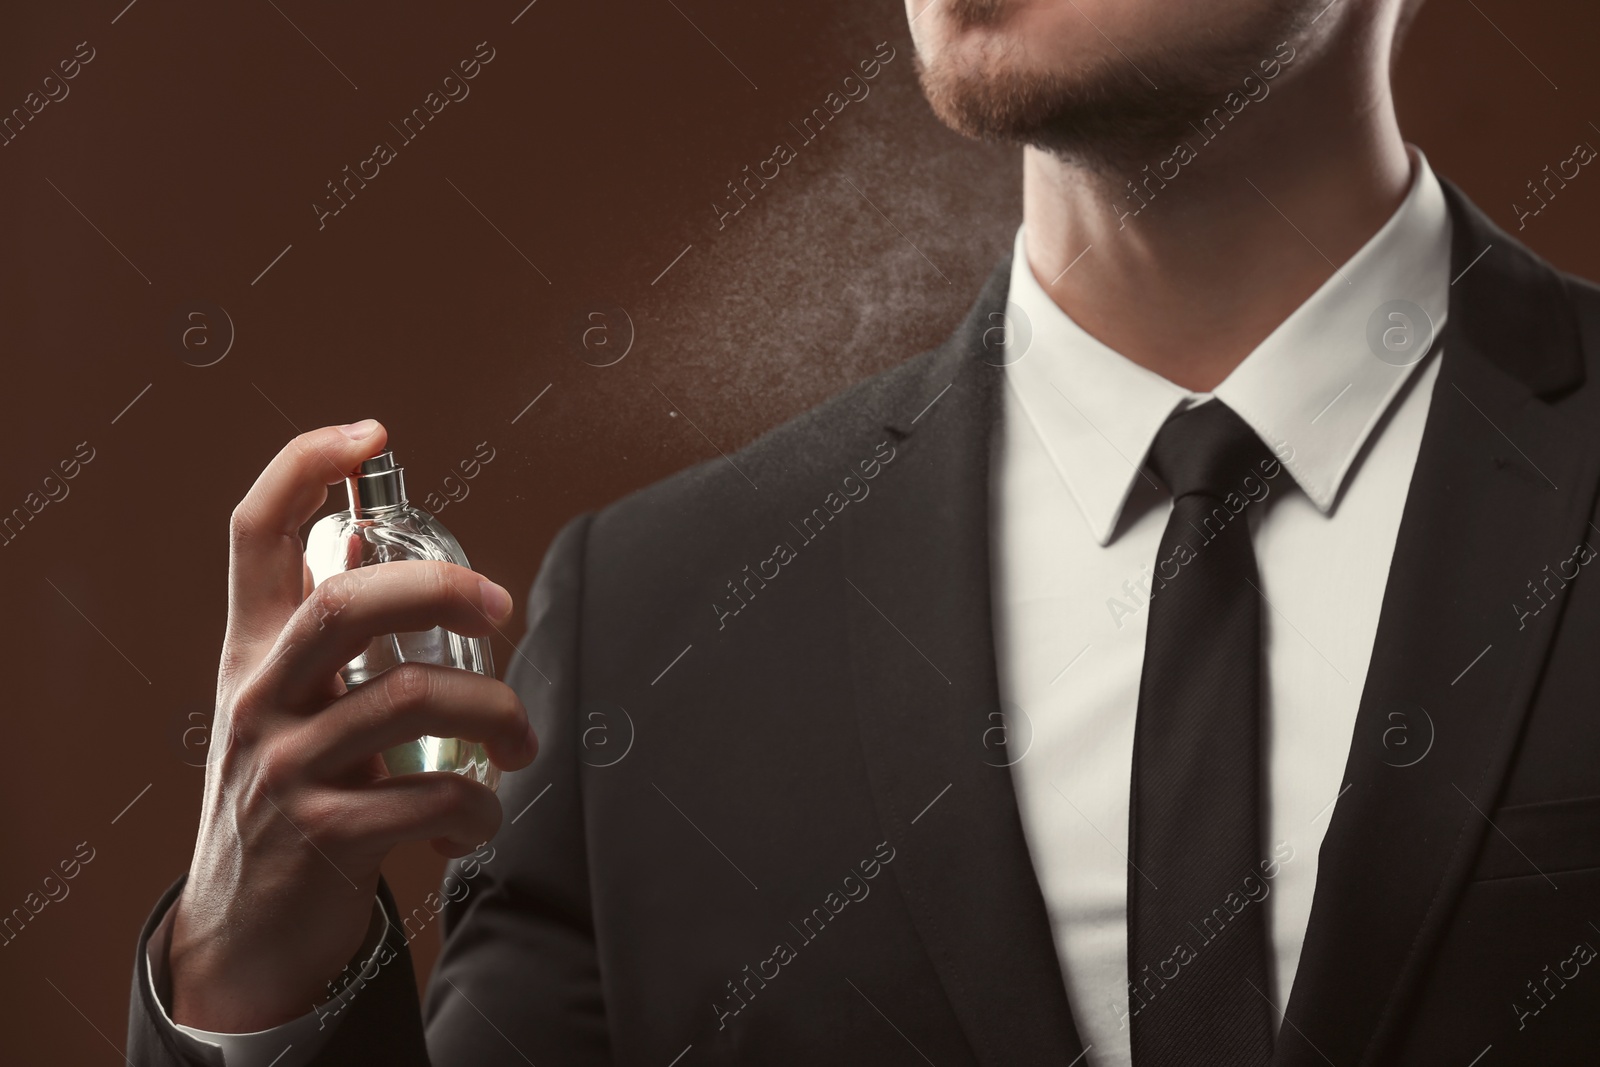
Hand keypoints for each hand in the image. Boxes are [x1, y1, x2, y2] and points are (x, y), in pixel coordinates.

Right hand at [166, 420, 537, 1031]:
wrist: (247, 926)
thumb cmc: (286, 792)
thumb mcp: (285, 701)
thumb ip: (315, 627)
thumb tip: (356, 538)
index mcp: (253, 649)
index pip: (253, 533)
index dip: (303, 468)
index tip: (367, 432)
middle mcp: (260, 696)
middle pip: (347, 603)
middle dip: (442, 589)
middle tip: (500, 607)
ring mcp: (285, 767)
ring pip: (411, 700)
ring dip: (496, 713)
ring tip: (521, 741)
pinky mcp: (323, 836)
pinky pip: (429, 799)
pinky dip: (479, 806)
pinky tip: (479, 818)